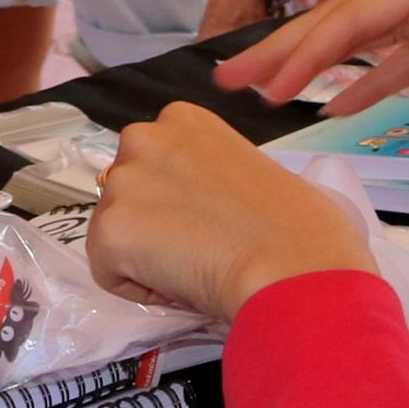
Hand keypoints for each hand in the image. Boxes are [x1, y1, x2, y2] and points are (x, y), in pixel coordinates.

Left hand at [86, 103, 374, 320]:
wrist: (293, 264)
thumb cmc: (301, 225)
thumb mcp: (252, 170)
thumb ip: (214, 175)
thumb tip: (207, 207)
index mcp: (182, 119)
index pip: (156, 164)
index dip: (180, 201)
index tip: (212, 220)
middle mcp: (143, 138)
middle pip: (128, 191)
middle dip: (153, 220)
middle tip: (201, 247)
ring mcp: (121, 183)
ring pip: (116, 231)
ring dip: (144, 255)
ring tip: (196, 267)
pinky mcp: (108, 231)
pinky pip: (109, 272)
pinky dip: (140, 288)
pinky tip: (183, 284)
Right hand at [214, 0, 408, 146]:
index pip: (356, 20)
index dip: (309, 53)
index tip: (267, 85)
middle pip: (344, 25)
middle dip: (286, 50)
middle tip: (227, 77)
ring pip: (365, 44)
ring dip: (318, 67)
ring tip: (262, 92)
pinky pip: (400, 62)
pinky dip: (367, 83)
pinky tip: (335, 106)